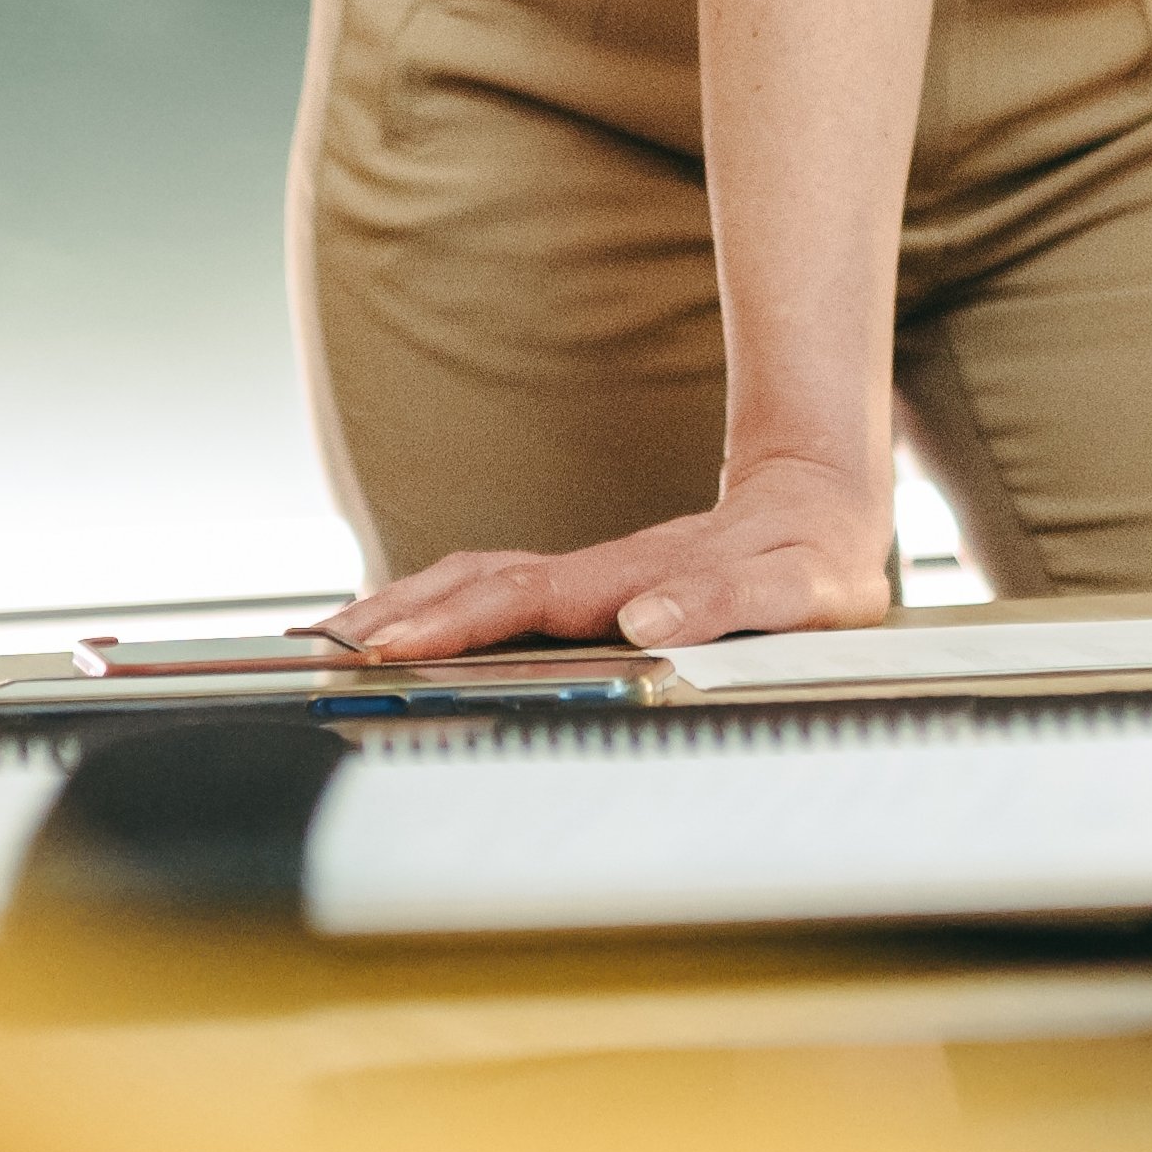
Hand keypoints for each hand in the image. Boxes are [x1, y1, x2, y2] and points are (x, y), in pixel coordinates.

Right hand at [322, 456, 897, 659]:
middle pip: (483, 585)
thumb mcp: (800, 588)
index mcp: (641, 580)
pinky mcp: (590, 584)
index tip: (399, 645)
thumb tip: (643, 618)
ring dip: (407, 604)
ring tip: (333, 637)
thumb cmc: (814, 559)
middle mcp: (603, 573)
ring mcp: (592, 575)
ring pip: (480, 579)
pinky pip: (499, 586)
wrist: (821, 500)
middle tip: (330, 652)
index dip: (460, 622)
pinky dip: (437, 603)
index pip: (528, 600)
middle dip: (404, 615)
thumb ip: (728, 603)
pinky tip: (394, 626)